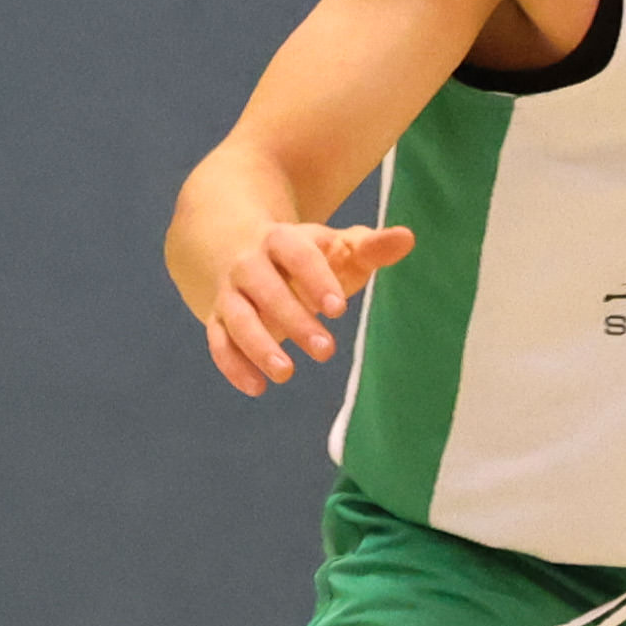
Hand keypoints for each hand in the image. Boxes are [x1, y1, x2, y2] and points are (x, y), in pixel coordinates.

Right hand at [202, 220, 414, 394]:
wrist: (240, 247)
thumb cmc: (304, 255)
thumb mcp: (337, 247)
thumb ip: (371, 247)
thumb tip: (407, 238)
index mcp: (280, 239)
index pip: (295, 254)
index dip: (315, 279)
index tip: (339, 308)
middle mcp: (249, 264)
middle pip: (265, 288)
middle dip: (294, 319)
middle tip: (327, 350)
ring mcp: (230, 292)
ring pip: (238, 318)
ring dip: (259, 346)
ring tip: (287, 373)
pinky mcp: (218, 318)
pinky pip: (218, 341)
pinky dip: (233, 365)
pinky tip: (257, 387)